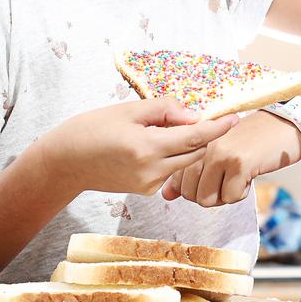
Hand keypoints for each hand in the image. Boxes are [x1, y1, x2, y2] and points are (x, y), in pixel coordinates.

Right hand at [40, 99, 238, 195]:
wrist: (65, 163)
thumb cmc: (92, 129)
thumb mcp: (128, 110)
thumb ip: (164, 110)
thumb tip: (193, 115)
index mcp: (148, 147)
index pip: (195, 137)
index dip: (218, 128)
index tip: (235, 118)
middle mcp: (152, 170)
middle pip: (195, 152)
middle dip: (205, 136)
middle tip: (206, 118)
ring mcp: (149, 184)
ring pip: (184, 163)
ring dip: (188, 147)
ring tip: (175, 129)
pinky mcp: (145, 191)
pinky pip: (170, 170)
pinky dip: (173, 157)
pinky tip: (158, 145)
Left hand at [160, 109, 300, 205]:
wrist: (285, 124)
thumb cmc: (251, 139)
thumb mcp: (217, 151)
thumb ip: (190, 172)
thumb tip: (166, 195)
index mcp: (195, 141)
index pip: (177, 182)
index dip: (195, 189)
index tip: (215, 177)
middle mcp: (203, 146)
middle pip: (191, 195)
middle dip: (210, 195)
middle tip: (228, 179)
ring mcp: (221, 154)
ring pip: (207, 199)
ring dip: (225, 195)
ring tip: (238, 177)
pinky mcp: (240, 164)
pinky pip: (231, 197)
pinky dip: (242, 193)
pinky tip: (250, 175)